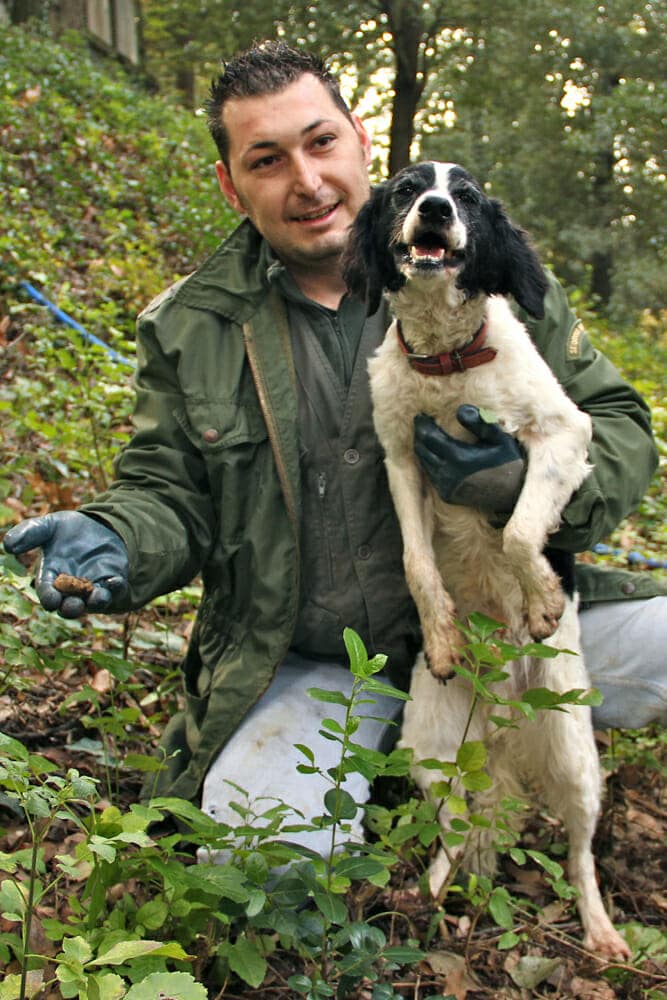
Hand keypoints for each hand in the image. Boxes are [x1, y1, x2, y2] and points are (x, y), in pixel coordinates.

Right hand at [3, 511, 128, 617]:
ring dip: (96, 601)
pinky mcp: (112, 580)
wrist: (95, 525)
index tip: (51, 600)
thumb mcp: (48, 526)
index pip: (48, 592)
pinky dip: (116, 588)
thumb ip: (29, 533)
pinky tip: (116, 581)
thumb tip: (8, 545)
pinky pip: (115, 590)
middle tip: (72, 606)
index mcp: (52, 576)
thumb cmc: (65, 530)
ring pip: (94, 601)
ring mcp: (93, 585)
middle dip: (71, 608)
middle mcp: (72, 587)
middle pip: (70, 605)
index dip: (49, 597)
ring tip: (96, 597)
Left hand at [414, 405, 524, 517]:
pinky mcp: (446, 495)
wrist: (513, 494)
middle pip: (422, 449)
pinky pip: (430, 474)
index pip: (429, 437)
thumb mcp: (500, 439)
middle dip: (419, 435)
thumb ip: (480, 423)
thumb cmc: (508, 462)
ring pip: (424, 462)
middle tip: (420, 422)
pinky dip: (428, 461)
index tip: (421, 415)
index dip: (423, 425)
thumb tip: (460, 409)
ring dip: (422, 447)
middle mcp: (449, 474)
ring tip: (424, 434)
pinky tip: (433, 451)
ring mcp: (446, 486)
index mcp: (460, 458)